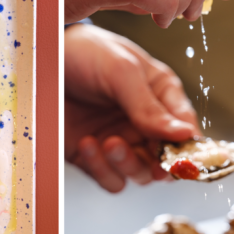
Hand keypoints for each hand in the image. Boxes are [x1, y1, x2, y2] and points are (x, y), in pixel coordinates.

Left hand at [65, 23, 199, 192]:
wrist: (43, 59)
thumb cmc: (88, 54)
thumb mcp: (123, 71)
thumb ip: (150, 106)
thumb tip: (185, 134)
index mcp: (162, 97)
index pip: (186, 128)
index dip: (189, 146)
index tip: (183, 155)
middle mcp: (146, 123)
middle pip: (167, 159)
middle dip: (159, 162)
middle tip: (152, 159)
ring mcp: (123, 141)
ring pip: (141, 174)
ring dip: (128, 164)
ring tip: (110, 142)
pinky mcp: (97, 157)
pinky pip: (111, 180)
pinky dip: (102, 170)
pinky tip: (87, 143)